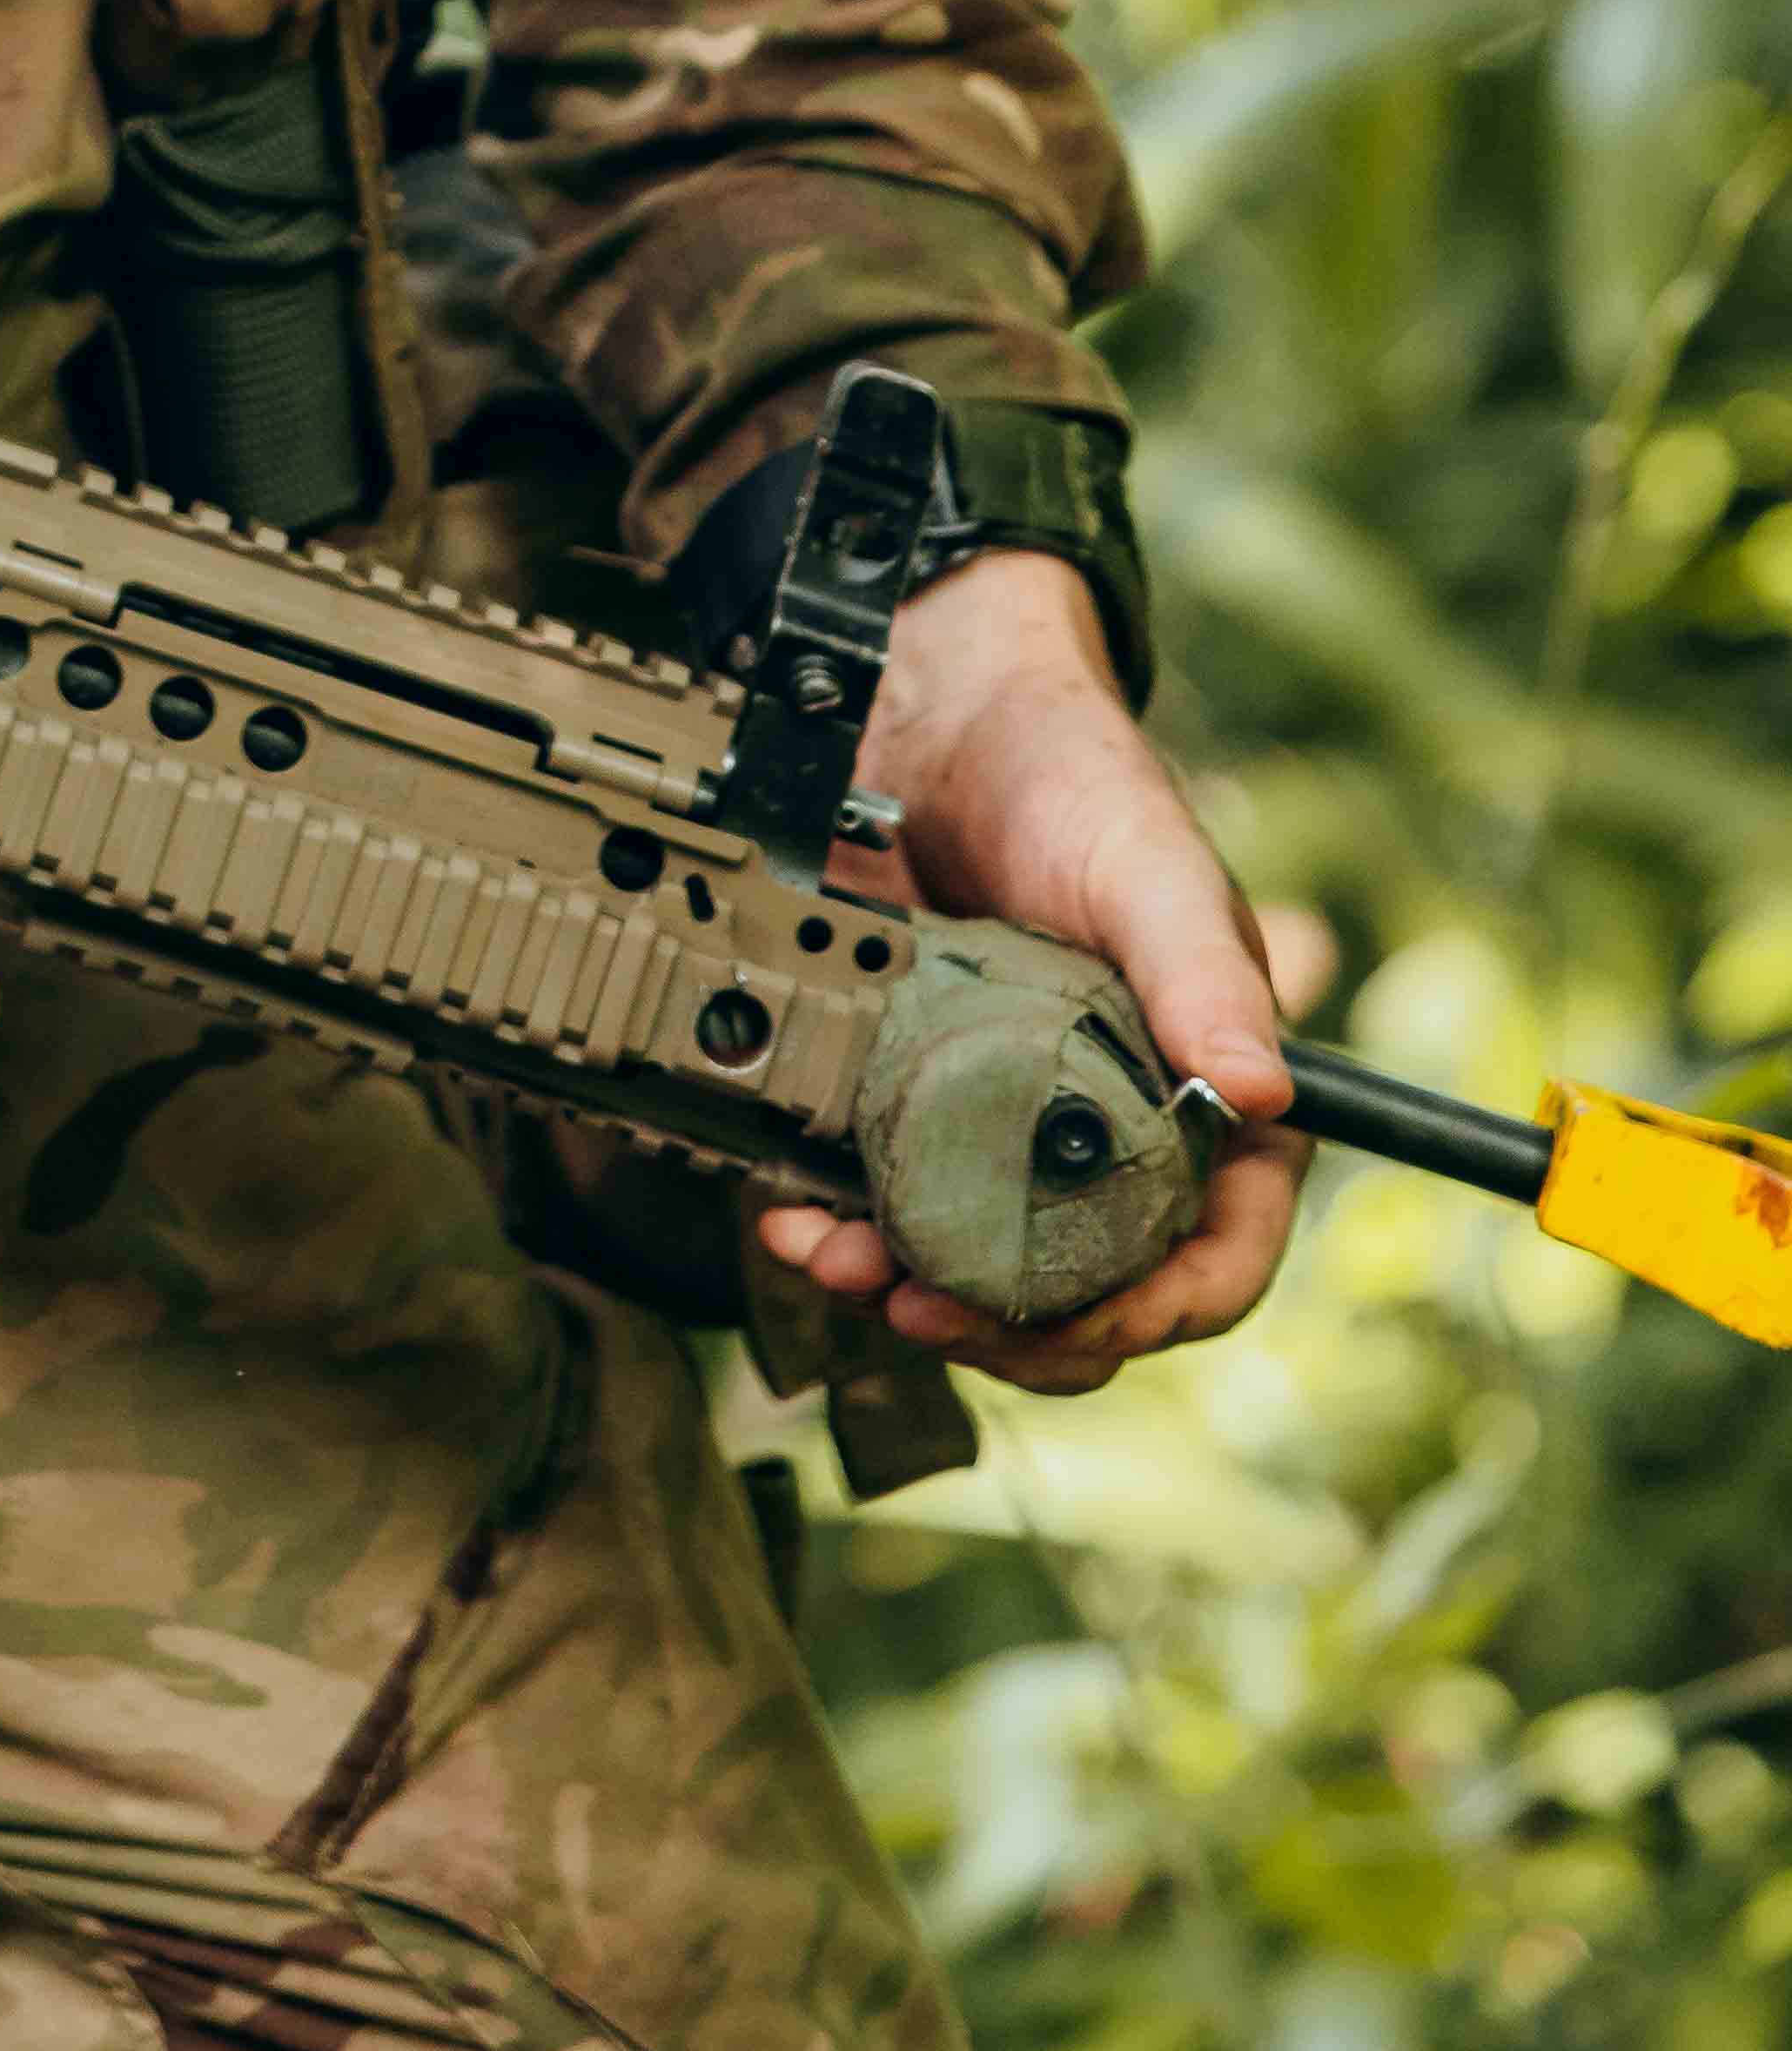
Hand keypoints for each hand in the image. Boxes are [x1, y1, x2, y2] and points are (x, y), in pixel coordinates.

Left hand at [749, 547, 1302, 1391]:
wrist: (929, 722)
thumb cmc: (1072, 784)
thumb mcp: (1144, 869)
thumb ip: (1201, 974)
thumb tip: (1259, 1093)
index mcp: (1211, 1110)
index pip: (1218, 1258)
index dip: (1160, 1312)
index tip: (1084, 1324)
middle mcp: (1116, 1144)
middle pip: (1092, 1298)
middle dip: (1011, 1328)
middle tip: (925, 1311)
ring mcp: (1010, 1138)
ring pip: (982, 1274)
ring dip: (912, 1295)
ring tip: (838, 1263)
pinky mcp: (915, 1112)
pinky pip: (889, 1209)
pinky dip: (844, 1231)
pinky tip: (790, 1214)